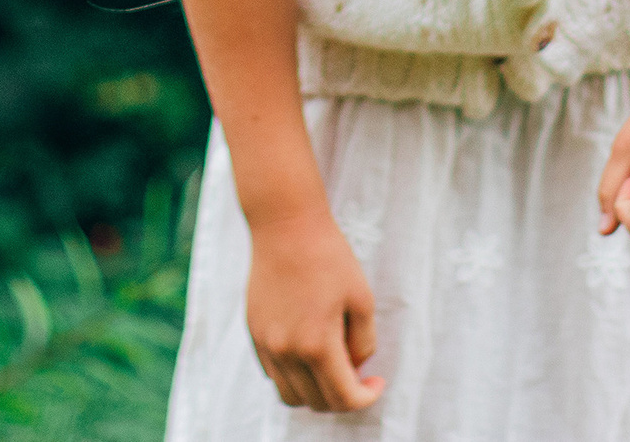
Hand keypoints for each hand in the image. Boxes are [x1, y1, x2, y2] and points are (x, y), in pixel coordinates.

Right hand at [245, 206, 384, 411]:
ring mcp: (265, 344)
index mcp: (317, 345)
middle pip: (316, 403)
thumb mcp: (362, 299)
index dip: (366, 397)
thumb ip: (363, 342)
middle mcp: (286, 352)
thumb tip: (356, 367)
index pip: (343, 398)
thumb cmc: (329, 257)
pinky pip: (273, 373)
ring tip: (332, 365)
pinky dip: (293, 375)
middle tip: (358, 374)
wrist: (286, 225)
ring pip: (289, 395)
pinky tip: (309, 350)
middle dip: (342, 397)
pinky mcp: (253, 333)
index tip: (376, 383)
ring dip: (314, 392)